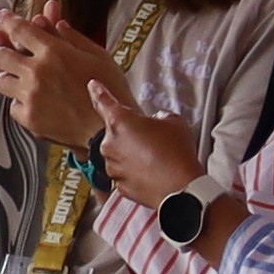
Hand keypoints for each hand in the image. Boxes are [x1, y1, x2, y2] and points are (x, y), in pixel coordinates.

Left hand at [0, 6, 117, 148]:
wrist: (109, 130)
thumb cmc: (110, 90)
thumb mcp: (98, 55)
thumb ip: (72, 37)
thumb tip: (53, 22)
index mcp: (53, 52)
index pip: (19, 29)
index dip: (6, 21)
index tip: (0, 17)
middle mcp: (36, 72)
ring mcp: (30, 96)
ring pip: (1, 81)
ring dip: (7, 77)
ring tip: (16, 78)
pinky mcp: (28, 118)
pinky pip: (13, 106)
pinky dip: (20, 102)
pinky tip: (33, 102)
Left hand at [85, 73, 203, 207]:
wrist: (181, 188)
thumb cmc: (176, 152)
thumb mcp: (173, 122)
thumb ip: (158, 117)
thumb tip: (155, 122)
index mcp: (120, 122)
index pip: (104, 102)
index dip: (98, 92)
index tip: (92, 84)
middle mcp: (110, 144)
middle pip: (116, 133)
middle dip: (131, 134)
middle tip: (152, 141)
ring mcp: (112, 167)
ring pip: (119, 155)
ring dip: (133, 155)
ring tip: (156, 159)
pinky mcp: (118, 185)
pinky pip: (125, 174)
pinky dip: (135, 173)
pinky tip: (153, 174)